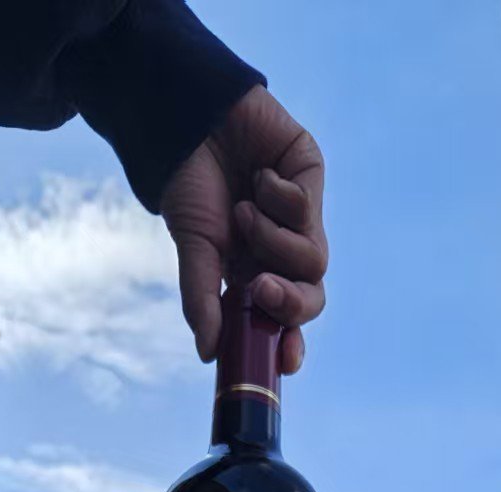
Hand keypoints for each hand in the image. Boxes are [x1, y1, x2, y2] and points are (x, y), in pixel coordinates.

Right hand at [160, 85, 326, 375]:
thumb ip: (202, 300)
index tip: (286, 362)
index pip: (283, 319)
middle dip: (290, 302)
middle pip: (310, 298)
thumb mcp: (193, 249)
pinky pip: (309, 211)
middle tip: (260, 288)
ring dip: (273, 240)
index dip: (289, 343)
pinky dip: (279, 199)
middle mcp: (281, 250)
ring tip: (244, 212)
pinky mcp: (310, 179)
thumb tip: (207, 354)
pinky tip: (259, 178)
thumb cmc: (188, 184)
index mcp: (253, 272)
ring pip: (313, 259)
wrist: (187, 120)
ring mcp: (301, 216)